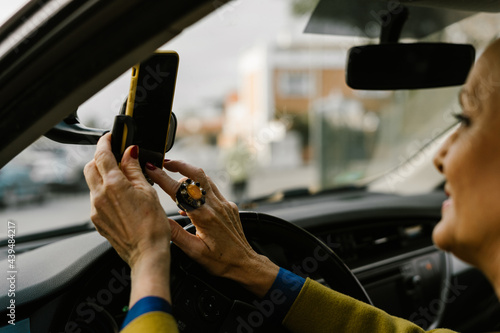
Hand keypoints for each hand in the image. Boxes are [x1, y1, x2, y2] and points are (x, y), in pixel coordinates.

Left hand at [84, 133, 171, 304]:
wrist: (146, 254)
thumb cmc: (152, 226)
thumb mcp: (148, 191)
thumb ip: (134, 169)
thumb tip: (130, 153)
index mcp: (113, 185)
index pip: (102, 155)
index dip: (105, 142)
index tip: (110, 137)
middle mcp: (99, 196)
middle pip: (91, 167)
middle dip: (101, 158)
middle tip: (117, 157)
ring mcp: (96, 209)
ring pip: (93, 183)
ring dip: (103, 176)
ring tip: (124, 181)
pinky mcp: (97, 221)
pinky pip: (96, 199)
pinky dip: (105, 192)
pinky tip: (122, 199)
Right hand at [146, 160, 278, 296]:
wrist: (244, 264)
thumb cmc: (220, 261)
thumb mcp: (194, 251)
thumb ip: (175, 234)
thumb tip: (158, 219)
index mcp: (204, 216)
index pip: (179, 191)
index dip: (162, 178)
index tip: (152, 169)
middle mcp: (215, 206)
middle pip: (196, 175)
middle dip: (179, 165)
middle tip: (165, 162)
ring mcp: (224, 204)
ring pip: (206, 179)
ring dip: (190, 173)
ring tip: (175, 172)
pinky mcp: (229, 206)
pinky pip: (213, 190)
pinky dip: (200, 187)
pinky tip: (192, 196)